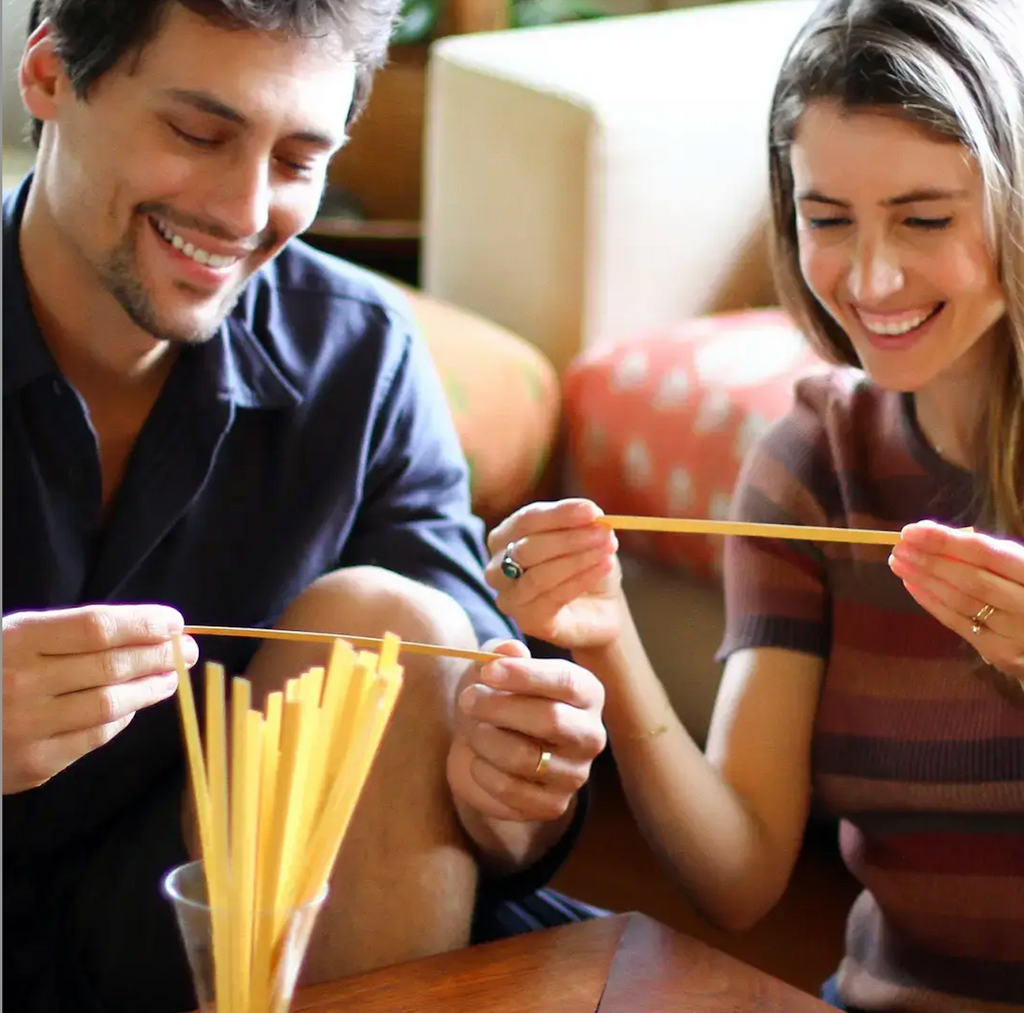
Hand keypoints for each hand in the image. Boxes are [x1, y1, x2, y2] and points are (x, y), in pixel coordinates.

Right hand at [2, 604, 198, 793]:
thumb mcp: (17, 637)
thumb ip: (72, 634)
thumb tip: (149, 629)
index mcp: (18, 641)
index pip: (97, 627)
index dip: (143, 623)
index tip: (175, 621)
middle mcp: (21, 683)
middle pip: (111, 665)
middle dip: (159, 655)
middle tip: (187, 649)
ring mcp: (27, 727)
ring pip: (111, 704)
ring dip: (151, 688)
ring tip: (171, 676)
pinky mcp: (34, 763)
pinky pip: (95, 736)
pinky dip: (121, 718)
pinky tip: (134, 704)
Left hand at [447, 640, 606, 821]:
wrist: (487, 749)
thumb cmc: (498, 698)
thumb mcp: (495, 668)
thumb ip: (502, 654)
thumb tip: (511, 649)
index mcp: (586, 693)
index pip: (567, 682)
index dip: (525, 675)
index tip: (487, 671)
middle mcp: (590, 734)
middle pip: (551, 720)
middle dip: (500, 708)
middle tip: (467, 699)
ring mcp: (576, 774)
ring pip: (525, 757)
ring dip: (486, 740)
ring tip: (474, 730)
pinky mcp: (553, 805)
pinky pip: (511, 790)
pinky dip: (483, 772)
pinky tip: (478, 760)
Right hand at [485, 499, 621, 649]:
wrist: (600, 610)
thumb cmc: (585, 567)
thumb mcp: (586, 537)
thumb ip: (584, 524)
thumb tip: (592, 516)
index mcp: (505, 538)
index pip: (526, 520)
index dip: (559, 514)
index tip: (592, 511)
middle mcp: (497, 568)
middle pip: (527, 548)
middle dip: (569, 538)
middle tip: (603, 532)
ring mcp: (509, 598)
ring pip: (538, 575)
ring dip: (577, 559)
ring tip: (607, 550)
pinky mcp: (527, 621)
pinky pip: (552, 598)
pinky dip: (581, 580)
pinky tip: (603, 567)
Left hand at [889, 521, 1023, 684]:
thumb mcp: (1019, 564)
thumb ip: (984, 551)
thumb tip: (929, 534)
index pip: (986, 553)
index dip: (945, 541)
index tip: (911, 531)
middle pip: (970, 580)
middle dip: (929, 562)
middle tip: (899, 548)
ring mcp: (1016, 633)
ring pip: (961, 602)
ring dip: (925, 581)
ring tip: (899, 563)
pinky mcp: (1001, 653)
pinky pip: (959, 624)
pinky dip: (932, 603)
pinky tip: (913, 586)